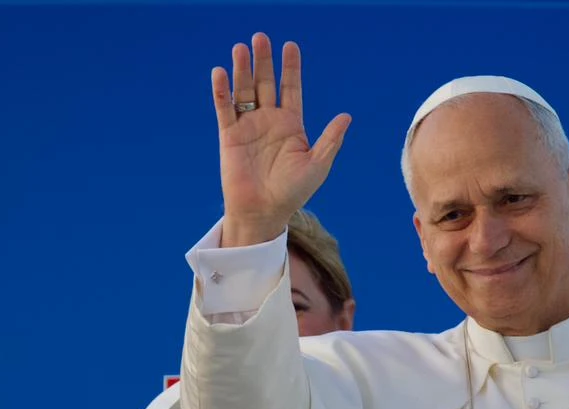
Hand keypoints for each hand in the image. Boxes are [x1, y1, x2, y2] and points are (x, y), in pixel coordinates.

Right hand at [211, 34, 351, 246]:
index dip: (291, 68)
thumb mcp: (317, 165)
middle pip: (265, 83)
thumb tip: (347, 116)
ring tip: (242, 48)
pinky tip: (221, 73)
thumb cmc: (294, 192)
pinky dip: (222, 91)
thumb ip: (330, 140)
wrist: (265, 211)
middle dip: (264, 61)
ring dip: (242, 69)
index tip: (290, 46)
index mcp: (292, 125)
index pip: (291, 89)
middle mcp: (269, 120)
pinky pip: (225, 108)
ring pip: (244, 90)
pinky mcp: (229, 135)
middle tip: (261, 37)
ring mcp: (248, 125)